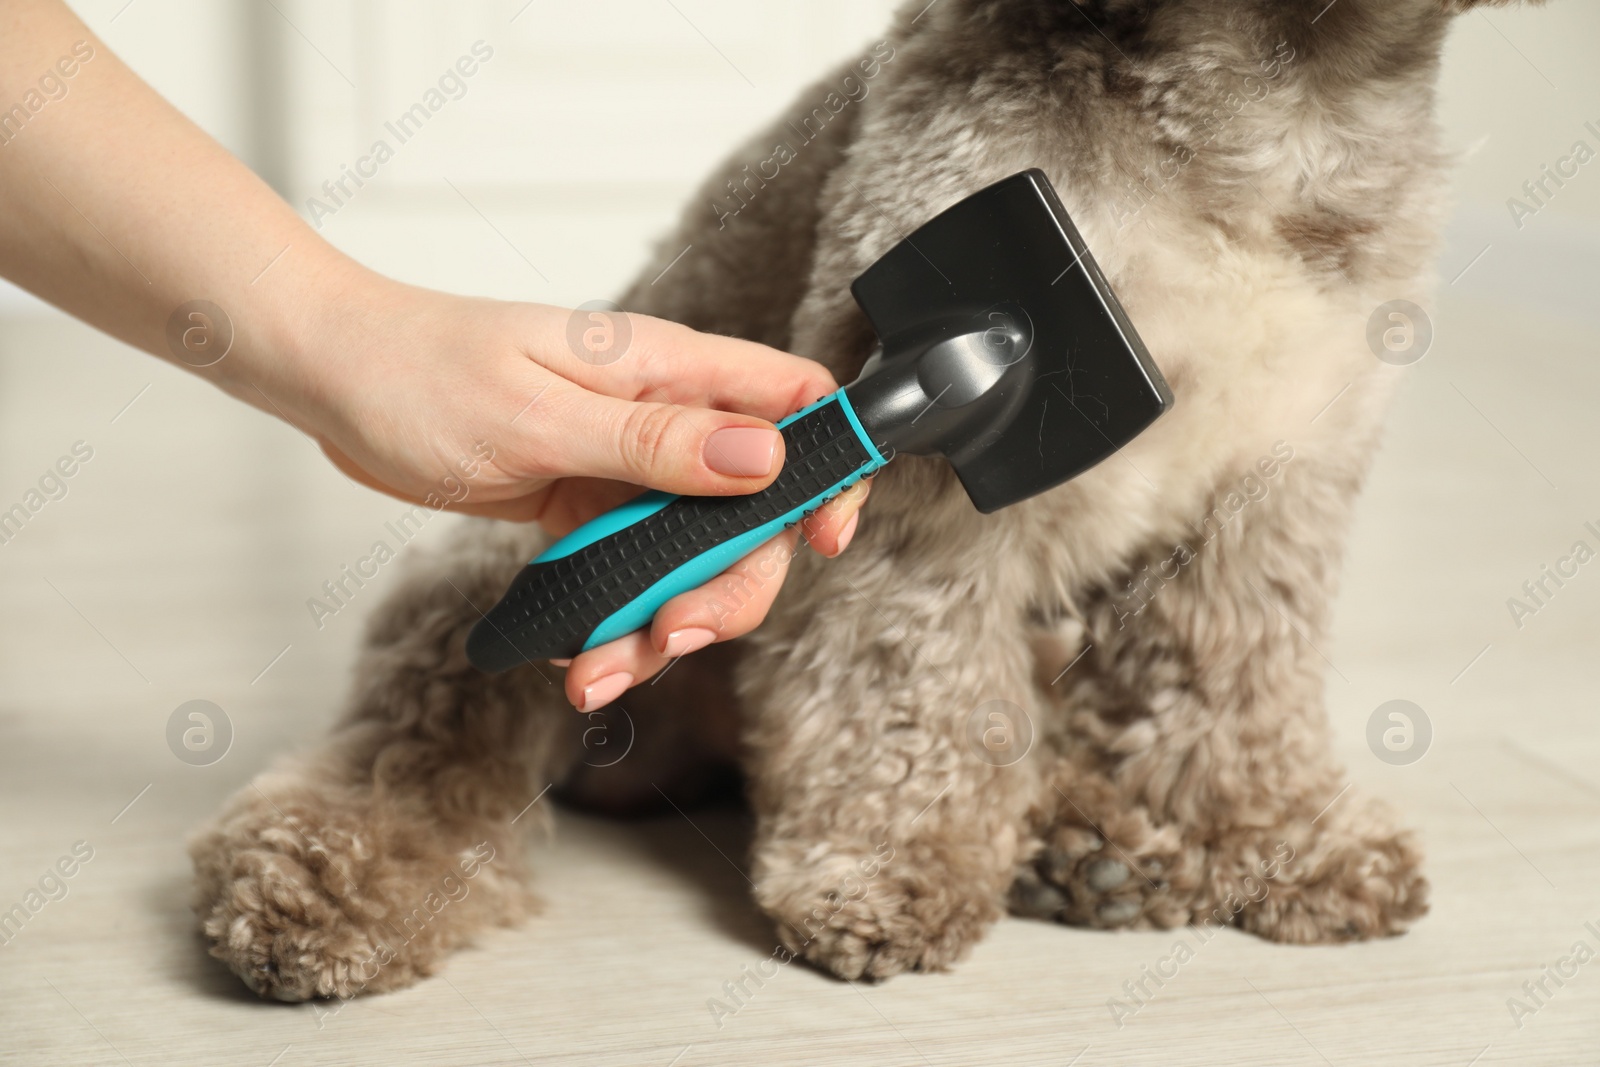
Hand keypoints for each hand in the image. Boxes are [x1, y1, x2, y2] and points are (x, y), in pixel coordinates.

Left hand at [279, 270, 869, 708]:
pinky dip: (614, 622)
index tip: (824, 538)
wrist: (337, 382)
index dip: (831, 467)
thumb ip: (655, 440)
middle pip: (755, 511)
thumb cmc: (422, 371)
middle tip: (675, 634)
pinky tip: (578, 651)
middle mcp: (662, 419)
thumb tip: (766, 456)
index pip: (795, 402)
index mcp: (668, 369)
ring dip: (661, 623)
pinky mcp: (588, 507)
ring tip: (601, 672)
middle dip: (729, 586)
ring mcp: (626, 467)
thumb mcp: (541, 414)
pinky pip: (631, 574)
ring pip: (690, 558)